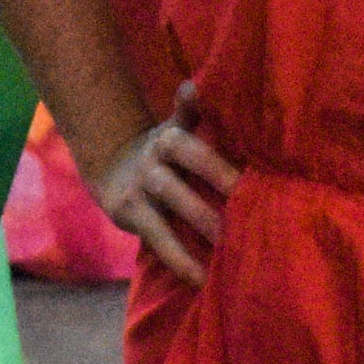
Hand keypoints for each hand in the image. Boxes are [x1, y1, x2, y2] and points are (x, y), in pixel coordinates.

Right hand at [94, 79, 241, 284]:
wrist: (112, 166)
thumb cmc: (167, 148)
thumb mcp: (178, 125)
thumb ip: (194, 110)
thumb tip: (198, 84)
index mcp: (173, 131)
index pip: (196, 126)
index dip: (216, 134)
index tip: (244, 153)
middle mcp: (156, 152)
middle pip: (189, 158)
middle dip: (220, 175)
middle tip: (251, 196)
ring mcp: (142, 184)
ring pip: (174, 199)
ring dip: (203, 221)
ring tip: (232, 242)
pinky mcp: (130, 214)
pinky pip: (159, 239)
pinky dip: (181, 261)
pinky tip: (203, 279)